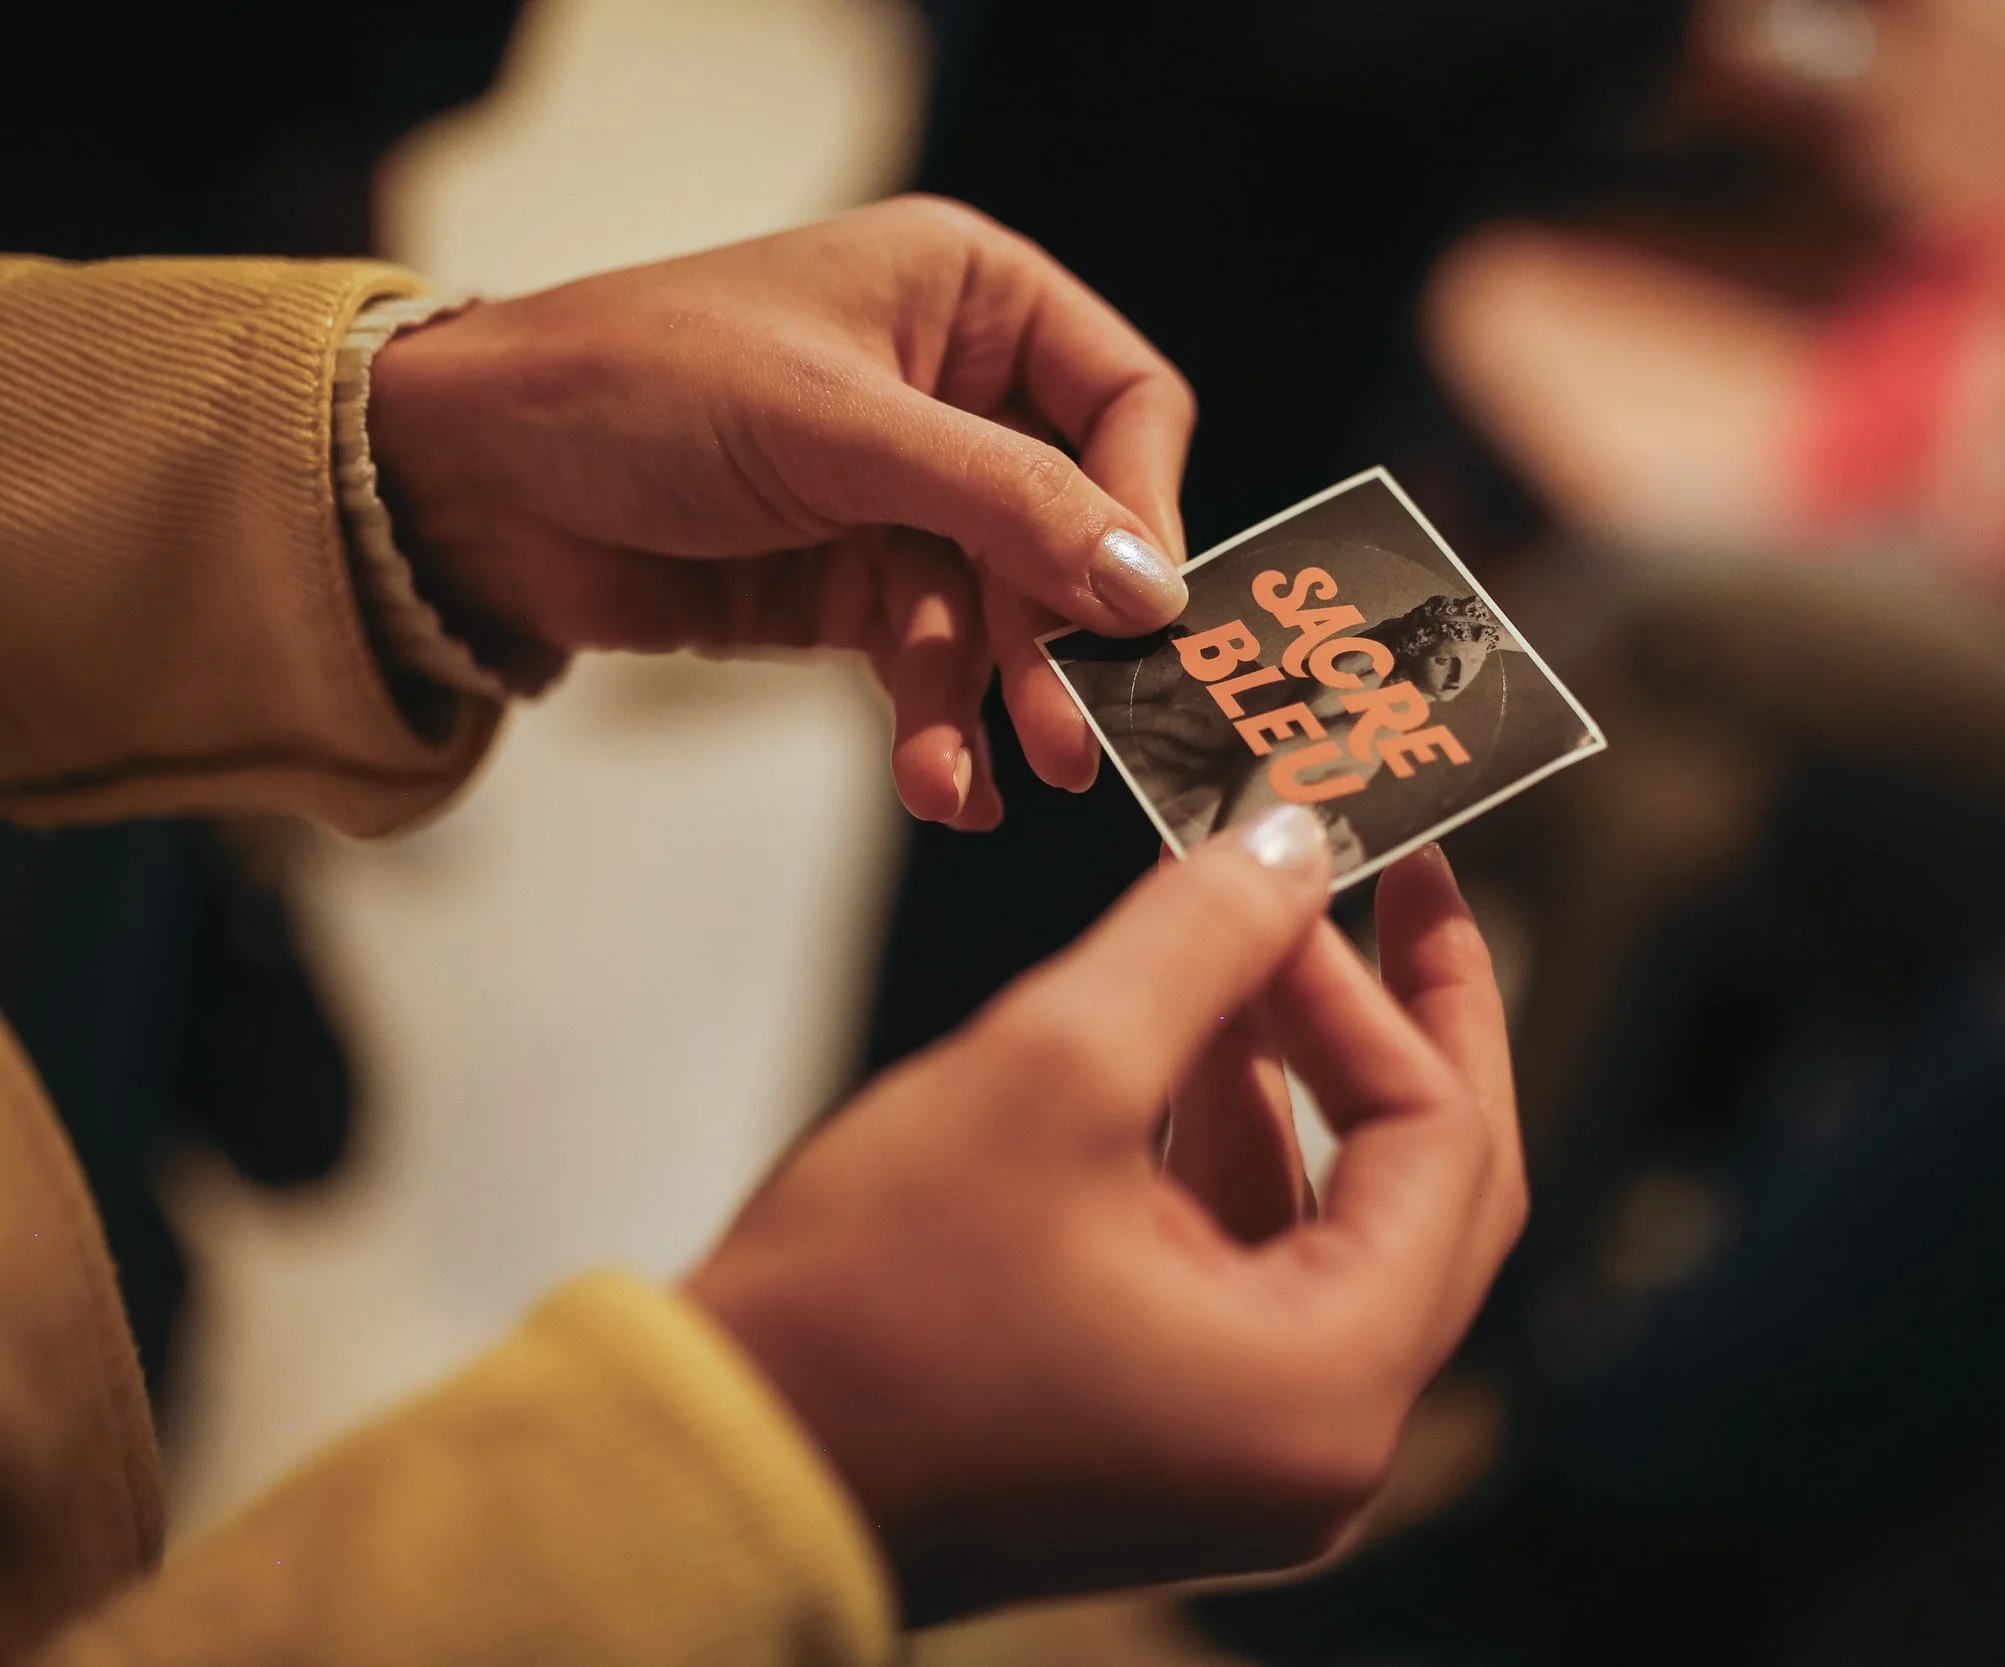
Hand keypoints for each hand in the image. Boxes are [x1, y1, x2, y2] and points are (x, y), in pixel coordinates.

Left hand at [367, 195, 1197, 825]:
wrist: (470, 481)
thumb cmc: (639, 386)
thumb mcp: (841, 430)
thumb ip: (1007, 504)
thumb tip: (1150, 587)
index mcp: (969, 300)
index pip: (1125, 402)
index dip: (1144, 504)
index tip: (1143, 607)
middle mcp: (955, 395)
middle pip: (1072, 529)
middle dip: (1066, 637)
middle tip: (1078, 737)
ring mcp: (906, 498)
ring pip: (1005, 614)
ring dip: (998, 699)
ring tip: (998, 778)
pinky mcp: (854, 588)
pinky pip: (934, 664)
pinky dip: (940, 726)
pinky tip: (944, 788)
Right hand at [684, 807, 1525, 1622]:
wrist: (714, 1468)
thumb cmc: (869, 1305)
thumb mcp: (1053, 1071)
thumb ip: (1201, 938)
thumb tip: (1295, 843)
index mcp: (1330, 1383)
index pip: (1442, 1143)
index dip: (1399, 987)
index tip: (1358, 867)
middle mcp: (1319, 1442)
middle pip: (1425, 1189)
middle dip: (1394, 1028)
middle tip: (1391, 891)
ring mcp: (1244, 1450)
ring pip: (1329, 1222)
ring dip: (1291, 1078)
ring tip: (1238, 942)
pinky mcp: (1168, 1433)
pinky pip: (1246, 1265)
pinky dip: (1221, 1150)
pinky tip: (1171, 1045)